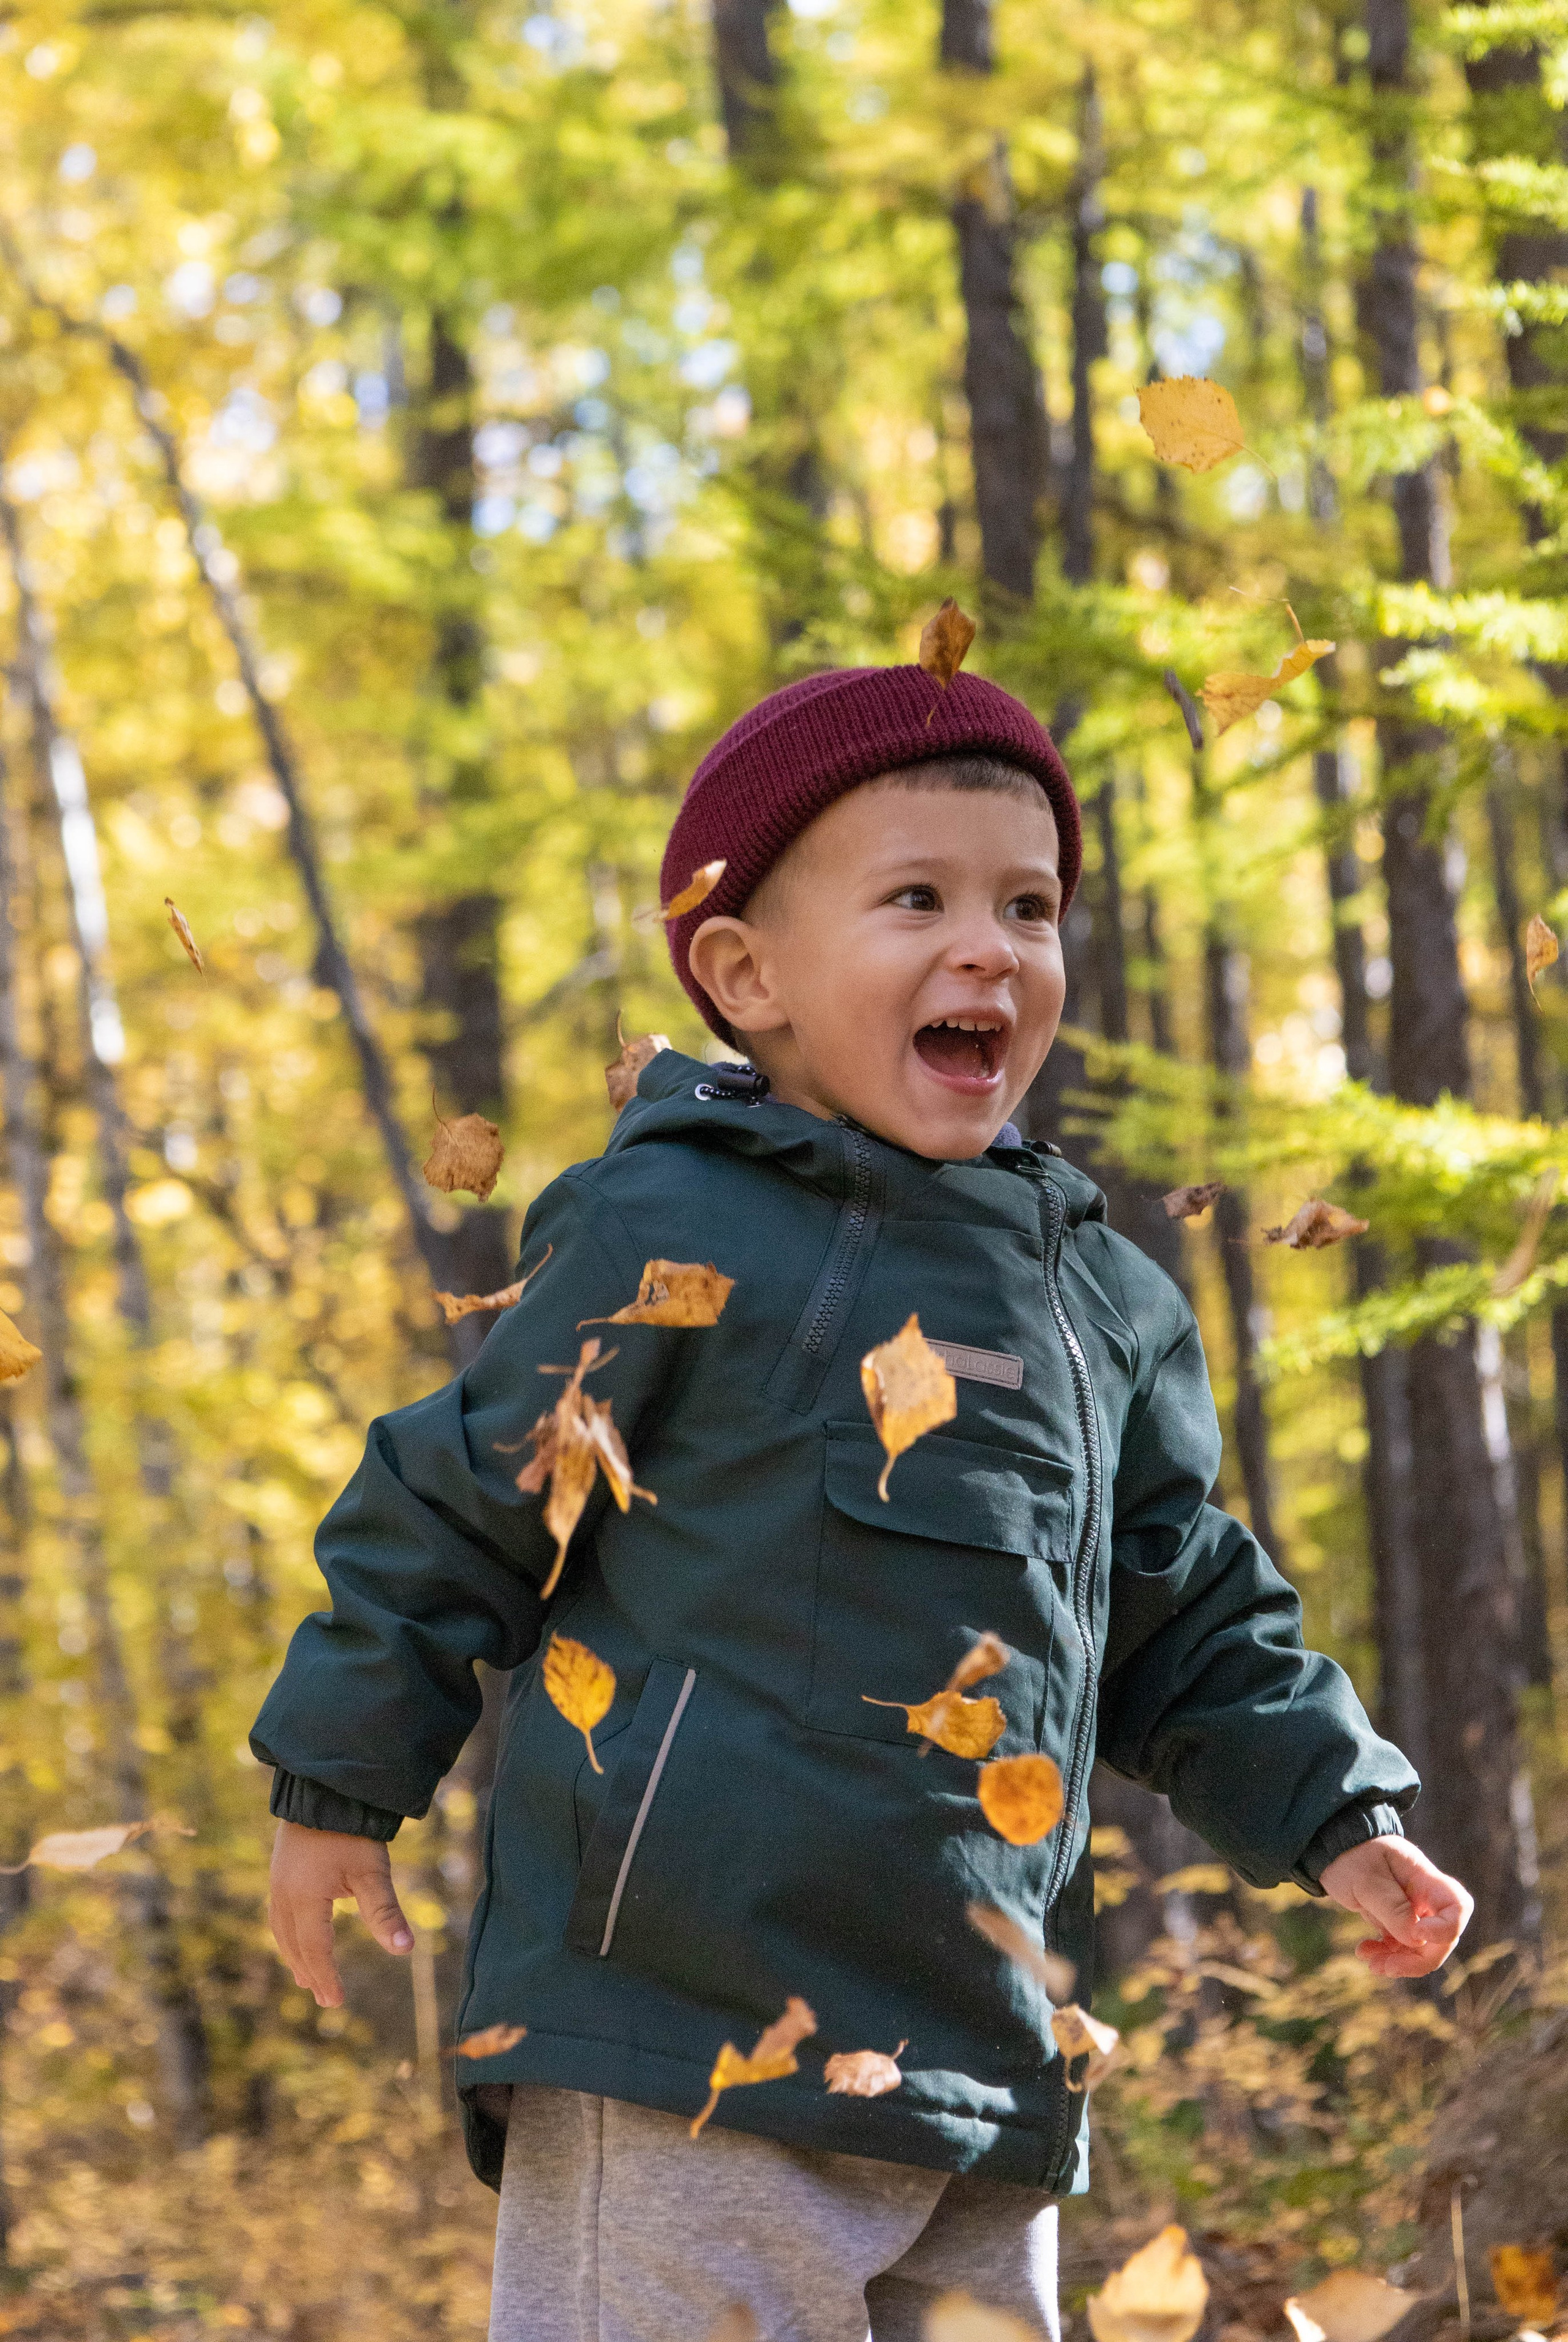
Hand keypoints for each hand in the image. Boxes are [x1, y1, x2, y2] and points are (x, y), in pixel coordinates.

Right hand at [268, 1820, 413, 2007]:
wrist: (325, 1788)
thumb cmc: (352, 1831)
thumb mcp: (372, 1872)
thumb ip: (385, 1912)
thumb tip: (405, 1950)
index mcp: (305, 1898)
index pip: (316, 1949)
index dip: (326, 1976)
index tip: (336, 2000)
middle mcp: (285, 1894)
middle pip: (296, 1944)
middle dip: (311, 1972)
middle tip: (325, 1998)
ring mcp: (278, 1881)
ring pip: (283, 1930)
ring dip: (296, 1956)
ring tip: (307, 1978)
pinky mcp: (280, 1870)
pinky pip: (279, 1914)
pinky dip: (289, 1935)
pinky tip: (297, 1938)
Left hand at [1319, 1835, 1472, 1977]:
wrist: (1333, 1851)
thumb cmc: (1350, 1855)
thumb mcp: (1367, 1878)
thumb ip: (1392, 1908)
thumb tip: (1417, 1940)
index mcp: (1424, 1879)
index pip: (1458, 1906)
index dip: (1446, 1928)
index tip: (1417, 1934)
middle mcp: (1424, 1898)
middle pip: (1442, 1939)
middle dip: (1419, 1959)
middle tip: (1387, 1966)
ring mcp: (1412, 1912)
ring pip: (1422, 1950)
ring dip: (1400, 1963)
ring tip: (1371, 1963)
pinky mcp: (1395, 1922)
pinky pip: (1401, 1948)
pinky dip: (1386, 1956)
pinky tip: (1364, 1952)